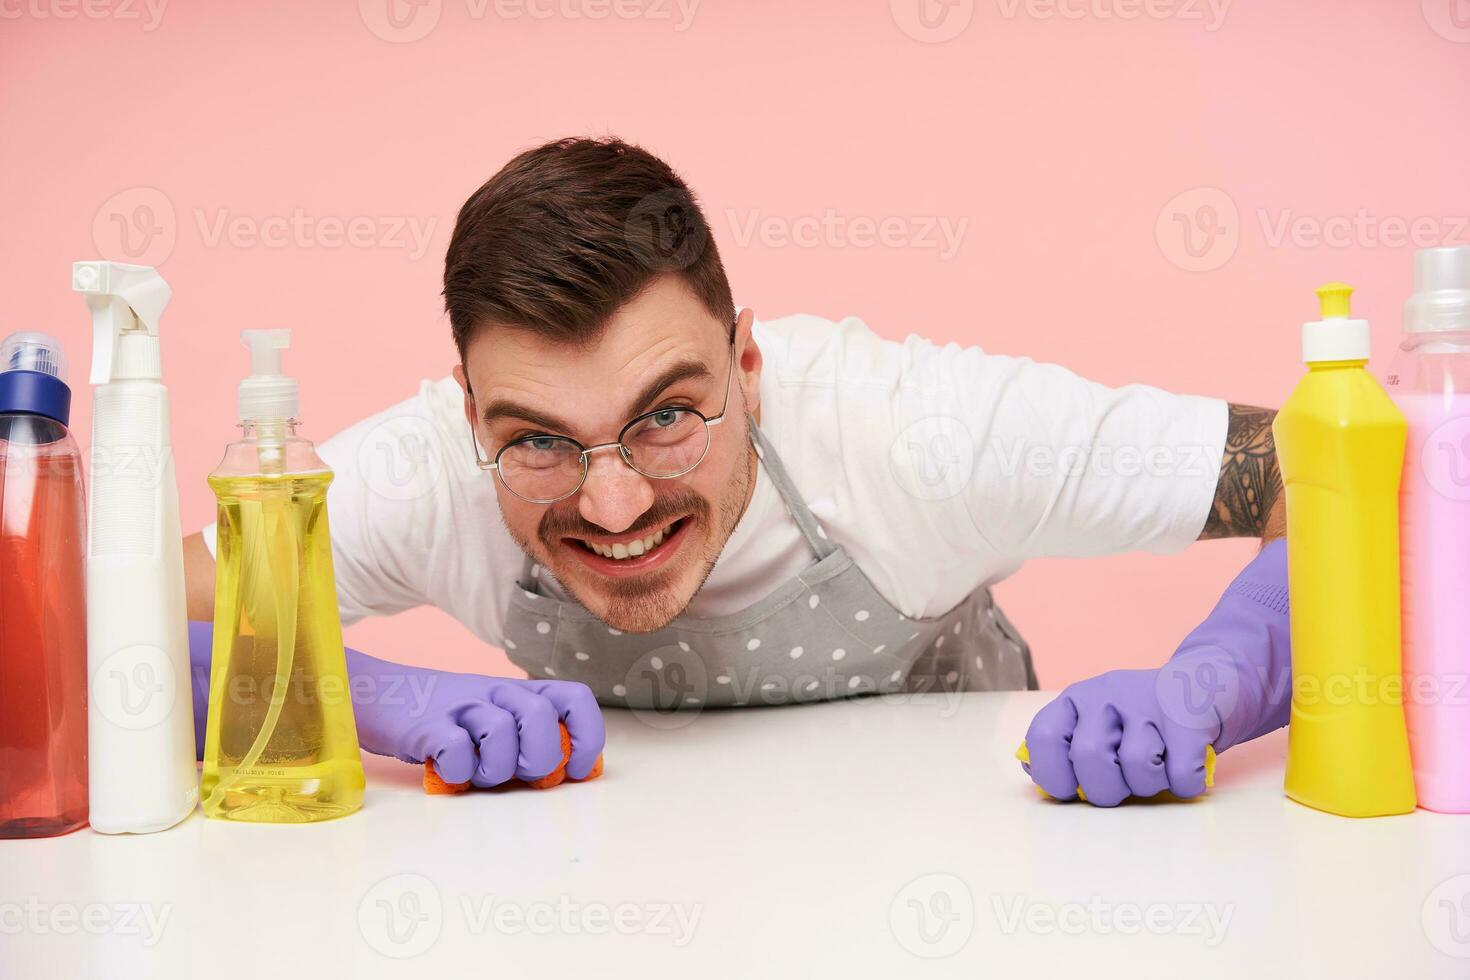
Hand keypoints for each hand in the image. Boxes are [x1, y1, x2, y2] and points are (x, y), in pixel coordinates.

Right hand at [187, 622, 605, 786]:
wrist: (374, 694)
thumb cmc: (443, 717)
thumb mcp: (493, 718)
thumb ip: (530, 739)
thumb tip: (570, 773)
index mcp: (518, 690)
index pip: (574, 700)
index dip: (586, 736)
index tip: (575, 770)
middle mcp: (494, 692)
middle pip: (541, 718)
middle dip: (539, 758)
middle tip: (516, 774)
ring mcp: (458, 707)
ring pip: (502, 734)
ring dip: (495, 769)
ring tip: (474, 772)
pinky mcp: (423, 726)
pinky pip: (454, 751)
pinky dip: (456, 772)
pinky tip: (446, 771)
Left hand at [1021, 540, 1290, 806]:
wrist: (1208, 683)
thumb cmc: (1143, 722)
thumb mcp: (1097, 726)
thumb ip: (1065, 749)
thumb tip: (1034, 773)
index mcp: (1075, 700)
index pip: (1044, 738)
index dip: (1053, 774)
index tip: (1071, 791)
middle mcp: (1106, 694)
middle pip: (1090, 758)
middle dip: (1106, 789)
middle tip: (1123, 787)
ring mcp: (1148, 701)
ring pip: (1138, 767)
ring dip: (1150, 786)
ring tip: (1157, 770)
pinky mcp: (1189, 716)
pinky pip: (1181, 774)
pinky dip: (1185, 784)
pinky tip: (1186, 769)